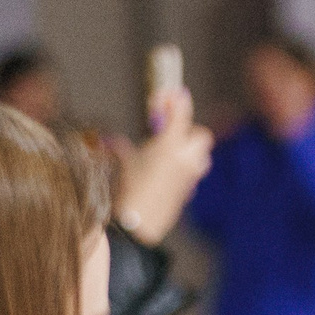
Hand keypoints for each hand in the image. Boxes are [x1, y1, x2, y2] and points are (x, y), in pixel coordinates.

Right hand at [113, 86, 212, 243]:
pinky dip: (185, 167)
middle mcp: (186, 158)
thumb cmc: (131, 190)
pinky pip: (194, 172)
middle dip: (189, 130)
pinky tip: (168, 171)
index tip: (176, 93)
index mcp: (170, 145)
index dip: (179, 101)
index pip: (182, 114)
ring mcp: (191, 175)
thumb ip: (121, 148)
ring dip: (192, 149)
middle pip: (202, 135)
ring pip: (202, 155)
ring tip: (172, 151)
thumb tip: (112, 142)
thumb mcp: (126, 163)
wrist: (141, 221)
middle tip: (170, 131)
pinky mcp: (190, 189)